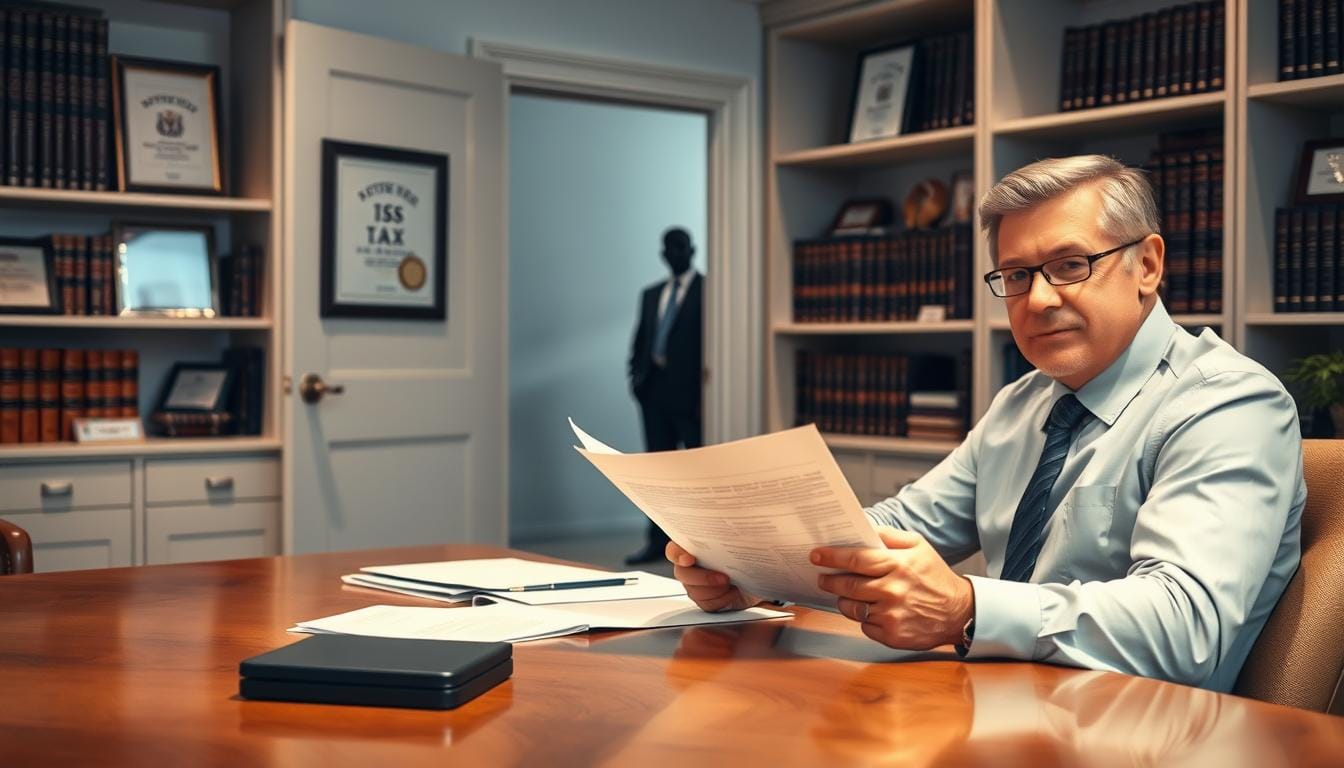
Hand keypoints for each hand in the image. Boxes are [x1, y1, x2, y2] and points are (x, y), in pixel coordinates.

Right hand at [666, 541, 762, 611]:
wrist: (756, 576)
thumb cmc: (745, 555)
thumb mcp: (739, 542)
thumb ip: (731, 537)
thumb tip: (737, 522)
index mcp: (692, 546)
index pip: (674, 550)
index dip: (677, 554)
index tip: (689, 559)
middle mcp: (690, 566)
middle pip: (682, 574)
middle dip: (703, 578)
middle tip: (724, 578)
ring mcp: (695, 584)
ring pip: (694, 592)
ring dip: (715, 590)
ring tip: (732, 584)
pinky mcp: (704, 600)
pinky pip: (706, 604)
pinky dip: (722, 600)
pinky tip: (733, 592)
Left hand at [812, 527, 974, 649]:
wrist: (959, 612)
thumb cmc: (935, 577)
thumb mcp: (918, 546)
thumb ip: (889, 536)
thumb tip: (863, 527)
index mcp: (898, 565)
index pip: (855, 559)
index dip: (831, 557)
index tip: (816, 555)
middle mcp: (893, 591)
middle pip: (847, 585)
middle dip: (830, 580)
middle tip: (823, 577)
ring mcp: (891, 615)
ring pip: (851, 607)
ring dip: (844, 599)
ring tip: (847, 593)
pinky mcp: (891, 635)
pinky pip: (864, 625)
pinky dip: (864, 618)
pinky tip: (872, 610)